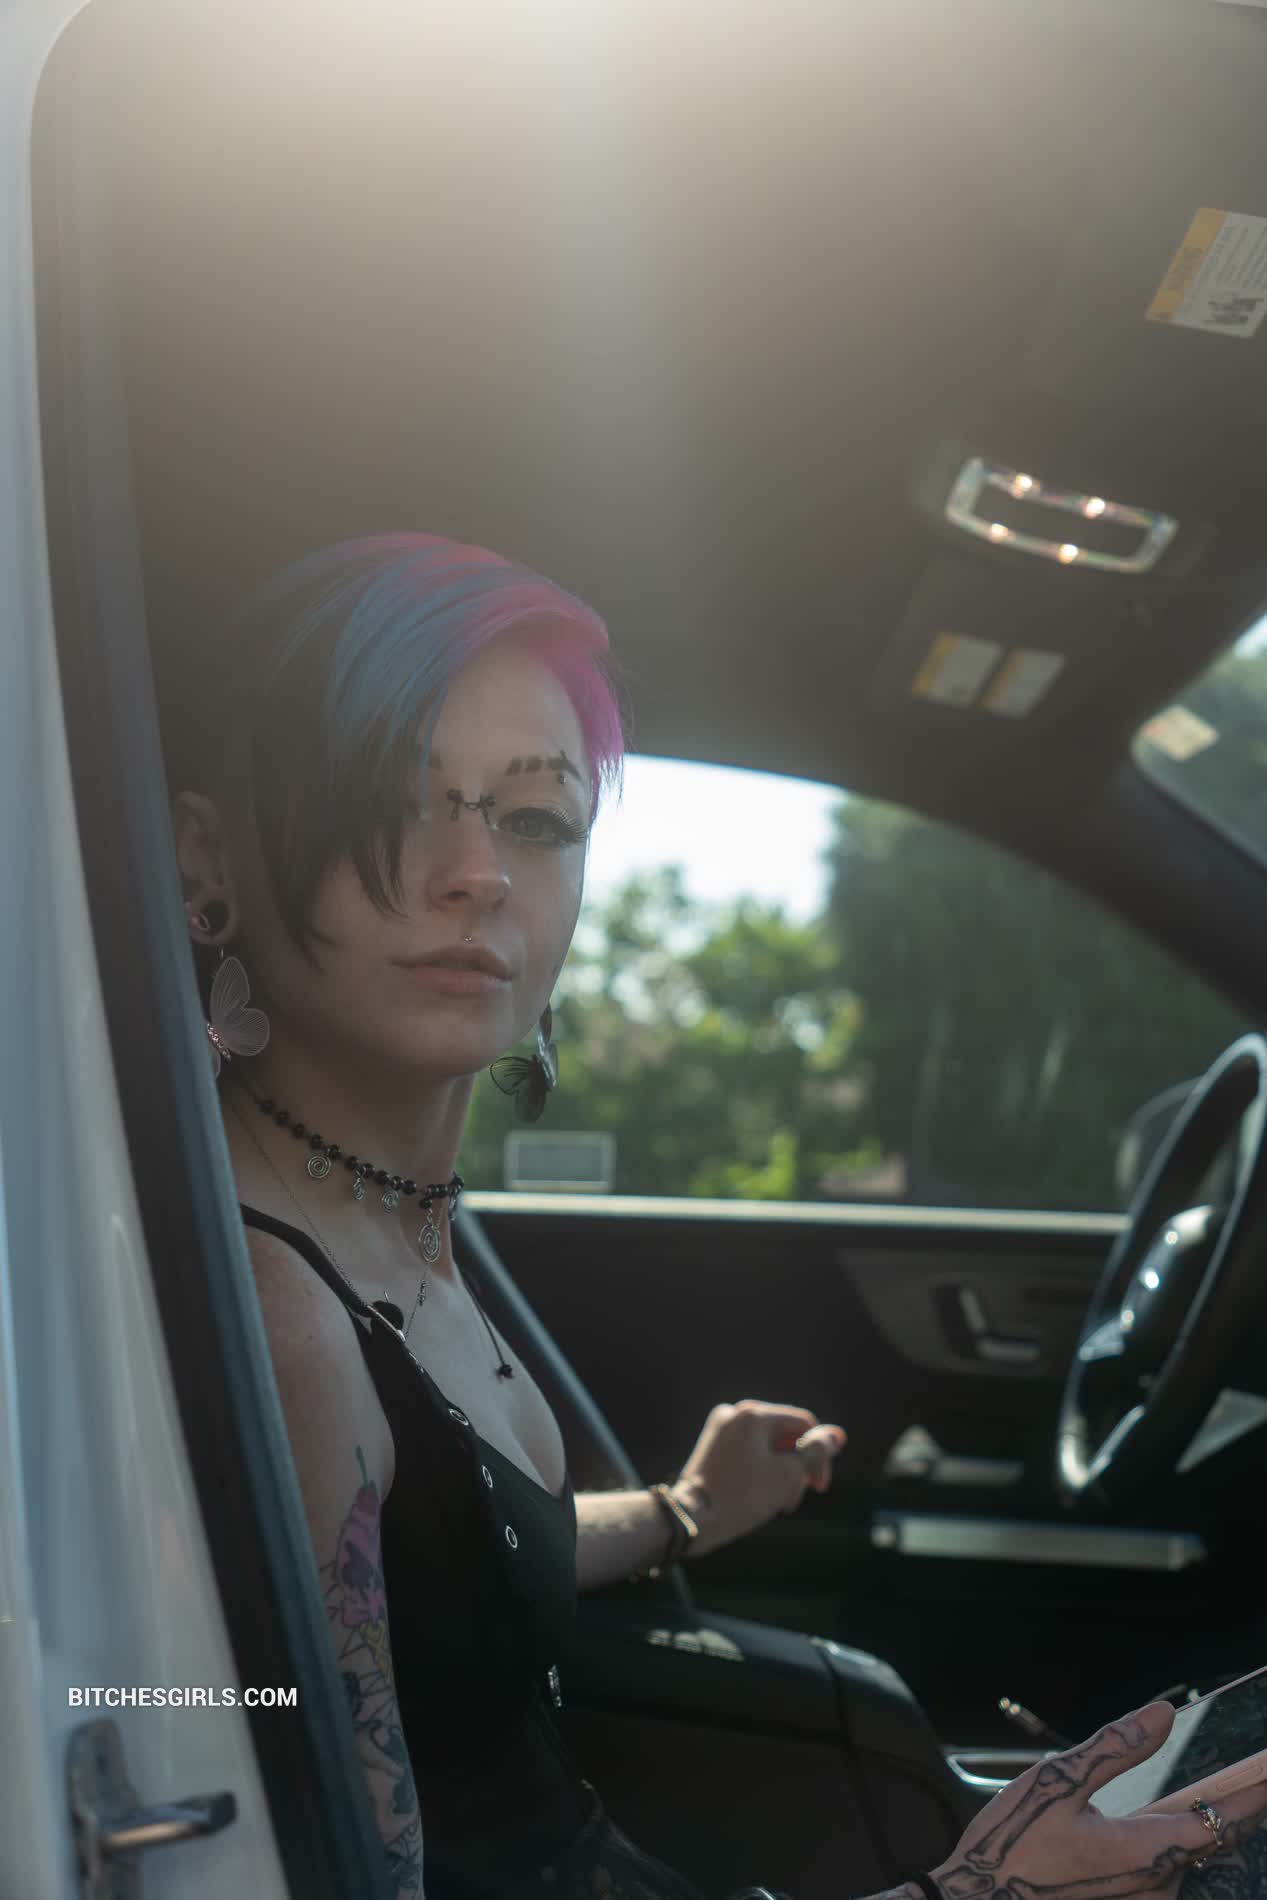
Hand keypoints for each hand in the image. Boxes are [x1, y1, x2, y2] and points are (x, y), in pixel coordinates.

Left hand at [671, 1399, 845, 1558]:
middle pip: (785, 1435)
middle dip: (797, 1467)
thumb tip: (837, 1435)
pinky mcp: (712, 1447)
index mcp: (754, 1413)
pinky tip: (761, 1496)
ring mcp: (720, 1429)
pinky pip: (748, 1452)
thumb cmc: (743, 1496)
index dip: (819, 1455)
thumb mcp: (788, 1475)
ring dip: (780, 1472)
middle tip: (795, 1498)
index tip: (819, 1488)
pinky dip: (761, 1471)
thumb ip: (814, 1453)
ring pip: (767, 1446)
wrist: (693, 1518)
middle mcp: (735, 1413)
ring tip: (779, 1502)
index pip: (804, 1425)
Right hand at [930, 1701, 1266, 1897]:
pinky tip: (1154, 1826)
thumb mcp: (1055, 1782)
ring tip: (1200, 1797)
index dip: (1254, 1796)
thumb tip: (1163, 1713)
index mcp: (1143, 1850)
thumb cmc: (1012, 1844)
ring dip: (1194, 1828)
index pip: (1220, 1821)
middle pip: (1210, 1842)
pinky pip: (1163, 1875)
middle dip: (1230, 1808)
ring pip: (1186, 1859)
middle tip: (1248, 1775)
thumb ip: (1114, 1747)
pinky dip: (1170, 1845)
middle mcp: (1154, 1884)